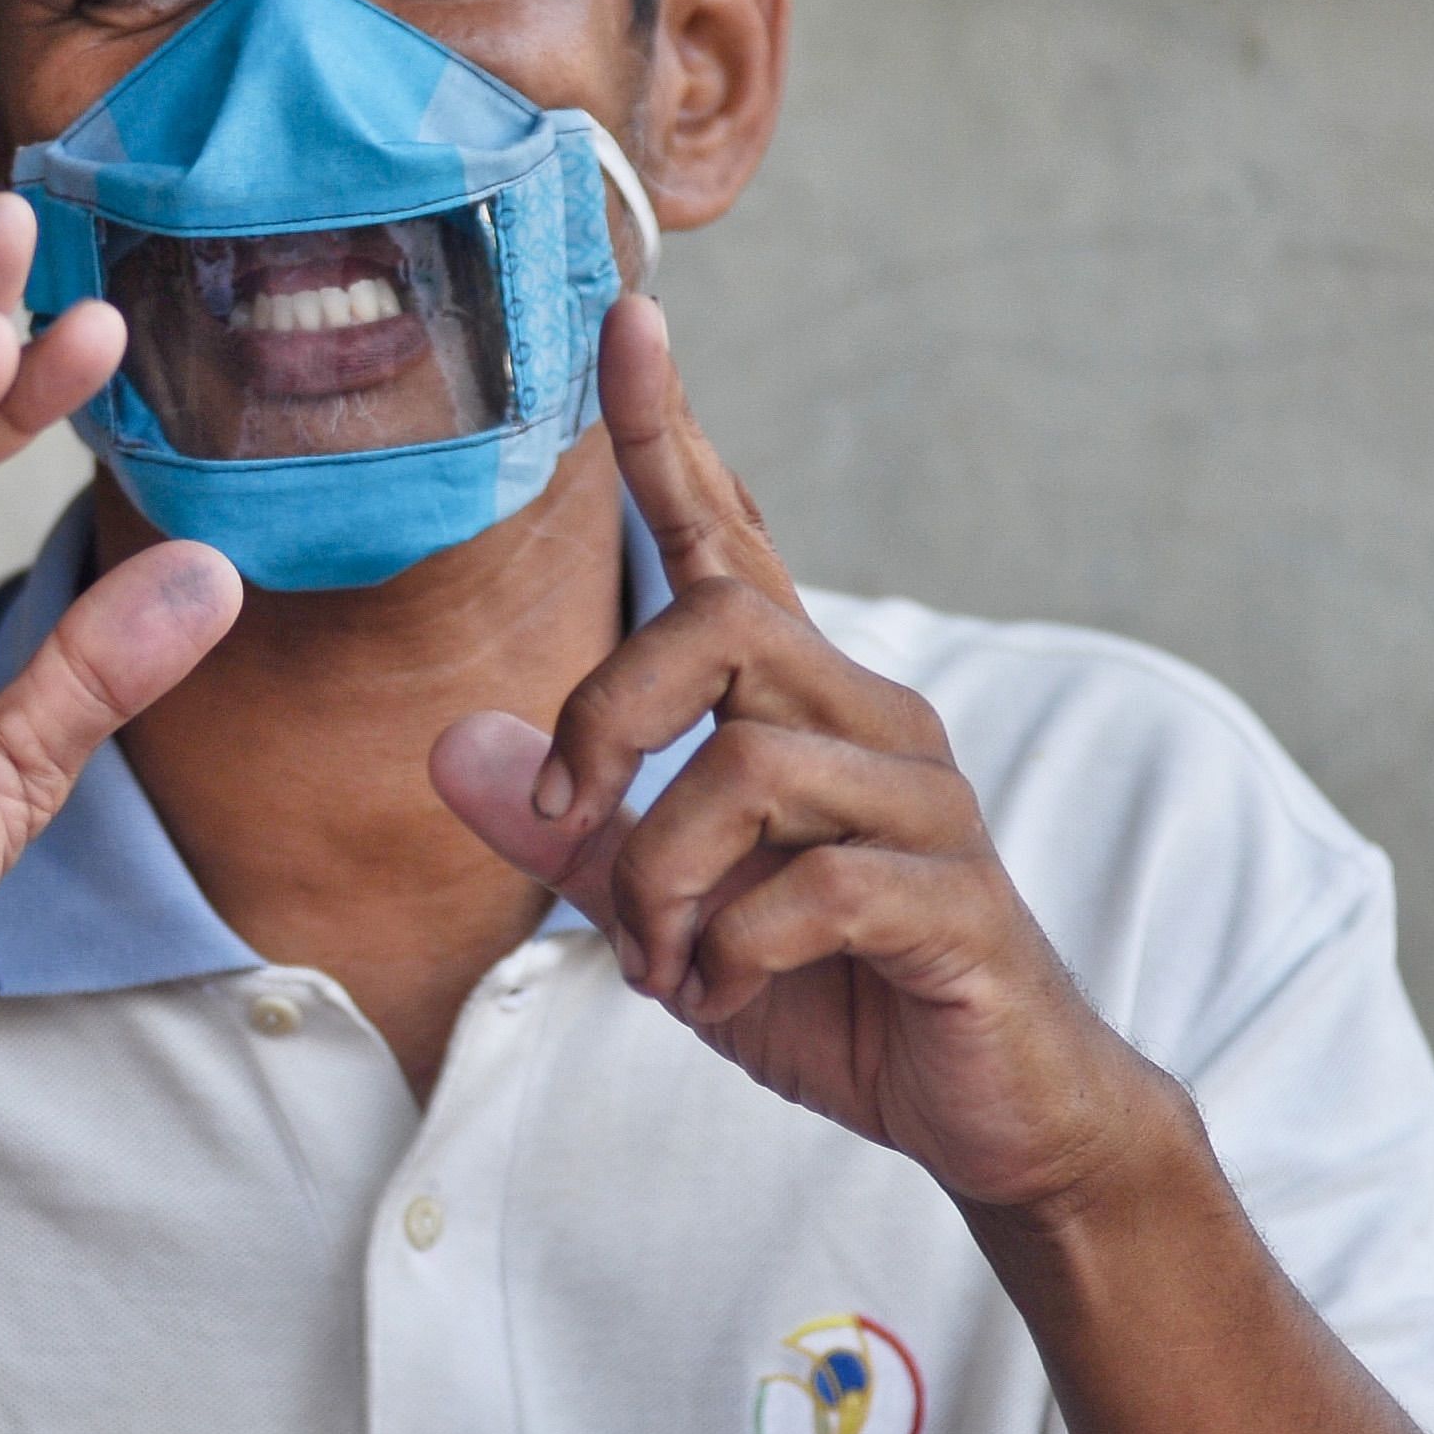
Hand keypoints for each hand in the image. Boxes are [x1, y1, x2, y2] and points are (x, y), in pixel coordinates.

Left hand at [428, 299, 1170, 1211]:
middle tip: (570, 827)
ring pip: (749, 768)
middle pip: (717, 627)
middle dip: (606, 719)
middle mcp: (866, 722)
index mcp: (794, 706)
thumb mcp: (659, 913)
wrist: (985, 1110)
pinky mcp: (955, 899)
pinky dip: (732, 950)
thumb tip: (449, 748)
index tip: (625, 324)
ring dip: (663, 879)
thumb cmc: (824, 990)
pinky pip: (816, 885)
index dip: (671, 436)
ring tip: (663, 960)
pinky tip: (723, 993)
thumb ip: (564, 831)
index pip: (726, 540)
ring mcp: (921, 804)